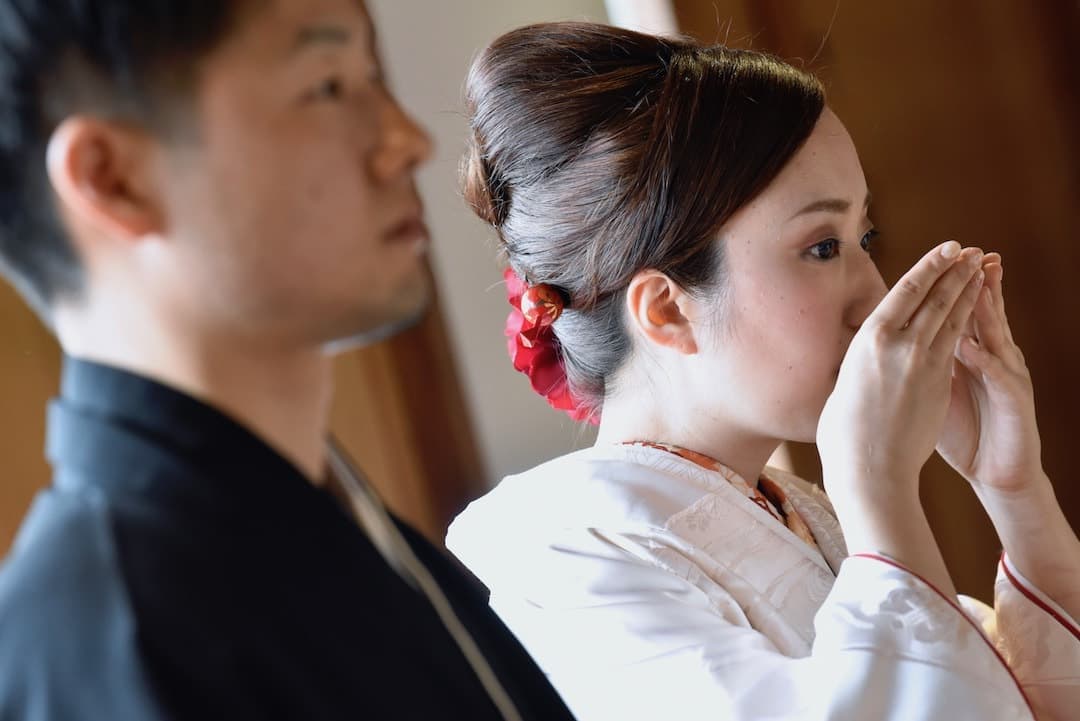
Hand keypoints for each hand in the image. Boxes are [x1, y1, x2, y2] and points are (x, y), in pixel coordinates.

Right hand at [818, 242, 984, 498]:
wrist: (869, 468)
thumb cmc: (843, 432)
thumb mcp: (843, 381)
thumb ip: (860, 361)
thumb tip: (867, 352)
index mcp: (867, 340)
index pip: (905, 291)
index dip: (929, 266)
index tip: (945, 249)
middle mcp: (898, 344)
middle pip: (933, 296)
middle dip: (953, 270)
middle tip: (968, 250)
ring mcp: (923, 363)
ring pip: (950, 316)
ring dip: (966, 289)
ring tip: (978, 268)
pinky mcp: (940, 383)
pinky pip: (957, 342)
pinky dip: (967, 321)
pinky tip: (975, 309)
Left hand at [937, 256, 1043, 493]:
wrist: (996, 469)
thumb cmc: (963, 431)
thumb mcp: (932, 390)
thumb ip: (915, 364)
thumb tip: (877, 344)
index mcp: (967, 353)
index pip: (953, 311)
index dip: (944, 286)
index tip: (931, 260)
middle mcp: (990, 357)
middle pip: (978, 312)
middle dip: (970, 281)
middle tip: (965, 251)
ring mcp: (1006, 376)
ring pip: (997, 334)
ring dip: (987, 307)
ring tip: (977, 279)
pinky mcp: (1016, 401)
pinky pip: (1000, 376)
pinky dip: (984, 360)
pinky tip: (969, 347)